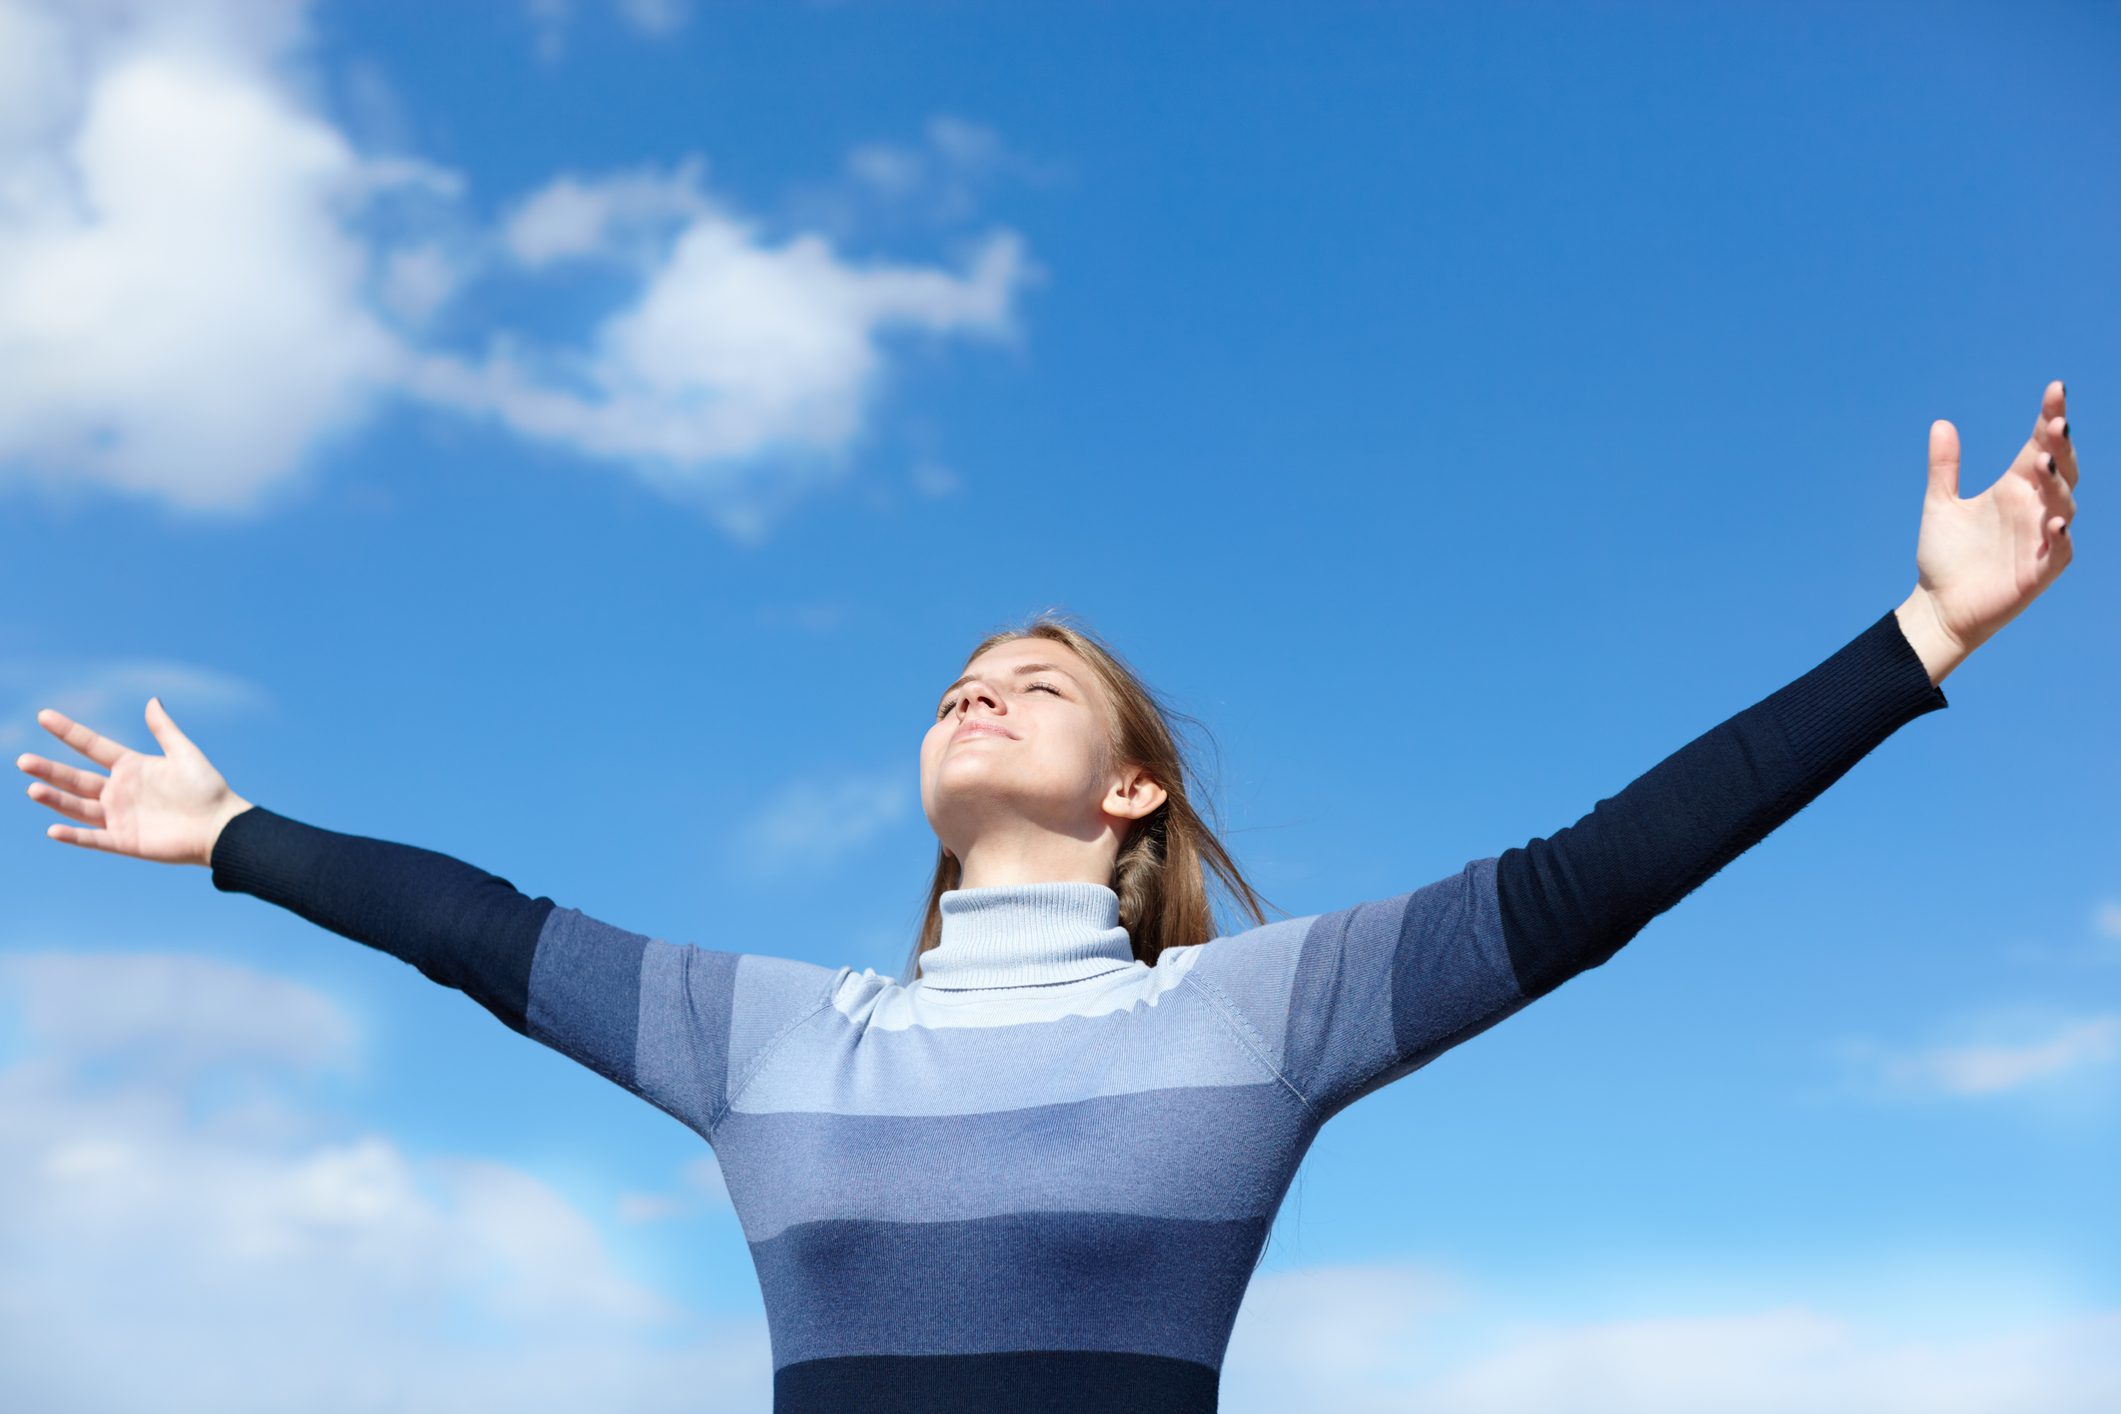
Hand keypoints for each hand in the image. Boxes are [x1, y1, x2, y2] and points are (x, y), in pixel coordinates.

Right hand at [16, 698, 251, 866]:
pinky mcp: (124, 841)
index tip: (43, 715)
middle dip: (50, 770)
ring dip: (55, 799)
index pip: (92, 746)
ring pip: (78, 807)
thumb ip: (164, 729)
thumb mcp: (184, 753)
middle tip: (23, 761)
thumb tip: (152, 700)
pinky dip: (74, 836)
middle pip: (76, 779)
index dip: (69, 732)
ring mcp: (119, 817)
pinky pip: (94, 838)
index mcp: (131, 767)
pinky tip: (53, 830)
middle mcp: (119, 791)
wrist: (222, 827)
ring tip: (32, 788)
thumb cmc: (207, 789)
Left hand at [1914, 379, 2078, 657]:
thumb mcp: (1940, 505)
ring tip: (2042, 463)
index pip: (2039, 446)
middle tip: (2054, 424)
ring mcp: (2041, 539)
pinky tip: (2053, 523)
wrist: (1939, 605)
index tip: (2056, 389)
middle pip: (2060, 471)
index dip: (2050, 419)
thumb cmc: (1946, 556)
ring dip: (2057, 484)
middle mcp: (2034, 509)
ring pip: (2063, 505)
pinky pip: (2059, 551)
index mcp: (2014, 488)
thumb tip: (1942, 423)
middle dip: (2060, 447)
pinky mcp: (2040, 571)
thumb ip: (1944, 467)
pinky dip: (2059, 537)